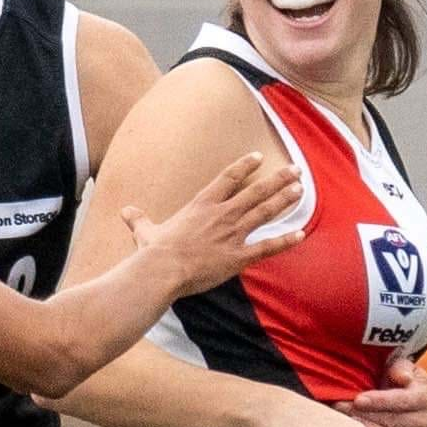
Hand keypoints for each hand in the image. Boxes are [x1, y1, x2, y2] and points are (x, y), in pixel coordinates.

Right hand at [121, 151, 304, 295]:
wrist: (162, 270)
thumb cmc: (153, 252)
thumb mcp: (145, 231)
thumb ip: (139, 219)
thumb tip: (125, 211)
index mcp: (201, 204)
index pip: (227, 178)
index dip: (244, 166)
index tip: (257, 157)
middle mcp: (221, 214)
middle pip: (255, 191)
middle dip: (277, 179)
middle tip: (295, 169)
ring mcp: (232, 234)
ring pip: (265, 212)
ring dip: (284, 199)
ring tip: (300, 189)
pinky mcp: (238, 257)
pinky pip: (267, 247)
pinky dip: (285, 241)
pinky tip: (301, 234)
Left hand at [343, 354, 426, 426]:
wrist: (388, 399)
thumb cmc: (388, 380)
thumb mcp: (396, 368)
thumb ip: (401, 368)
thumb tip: (403, 377)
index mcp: (422, 397)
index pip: (404, 400)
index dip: (380, 401)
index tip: (358, 399)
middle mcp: (423, 421)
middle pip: (395, 422)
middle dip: (366, 417)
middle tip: (342, 410)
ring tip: (346, 426)